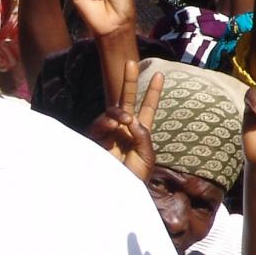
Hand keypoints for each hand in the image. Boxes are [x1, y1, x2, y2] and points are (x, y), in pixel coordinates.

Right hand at [90, 59, 162, 179]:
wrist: (119, 192)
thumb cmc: (135, 177)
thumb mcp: (147, 157)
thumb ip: (143, 136)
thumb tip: (131, 118)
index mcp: (141, 132)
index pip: (148, 108)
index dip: (153, 92)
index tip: (159, 75)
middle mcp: (125, 129)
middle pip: (128, 99)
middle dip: (129, 81)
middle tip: (130, 62)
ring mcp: (110, 132)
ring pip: (112, 110)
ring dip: (119, 111)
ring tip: (125, 120)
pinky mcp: (96, 140)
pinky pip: (100, 124)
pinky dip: (107, 121)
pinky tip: (115, 124)